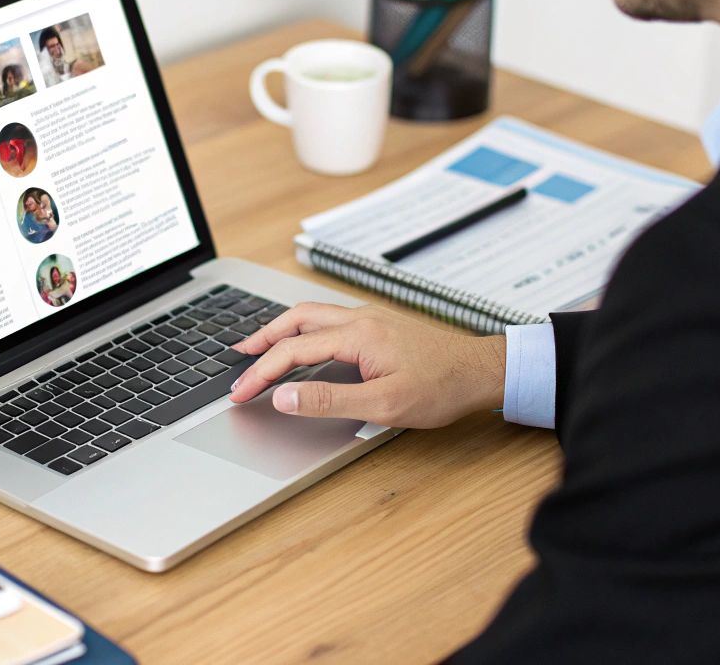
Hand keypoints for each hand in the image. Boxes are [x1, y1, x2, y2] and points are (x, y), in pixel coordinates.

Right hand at [227, 302, 506, 428]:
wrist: (480, 371)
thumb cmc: (441, 388)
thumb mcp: (383, 404)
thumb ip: (329, 400)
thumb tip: (285, 397)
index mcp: (356, 335)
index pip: (292, 350)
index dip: (261, 372)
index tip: (240, 392)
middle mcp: (359, 319)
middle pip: (296, 320)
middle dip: (262, 339)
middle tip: (238, 358)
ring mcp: (370, 319)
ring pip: (312, 316)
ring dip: (281, 331)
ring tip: (261, 348)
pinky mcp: (379, 326)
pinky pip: (329, 320)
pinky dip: (304, 330)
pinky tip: (304, 345)